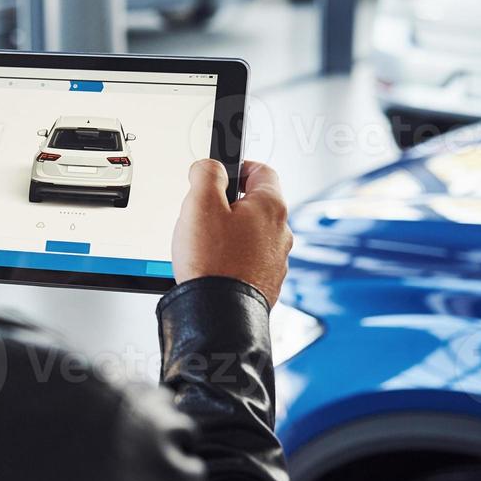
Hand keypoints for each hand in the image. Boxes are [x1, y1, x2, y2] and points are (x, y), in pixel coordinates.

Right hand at [172, 159, 292, 308]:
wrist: (218, 315)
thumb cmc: (213, 263)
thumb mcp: (200, 203)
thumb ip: (206, 173)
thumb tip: (209, 166)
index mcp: (271, 207)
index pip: (261, 169)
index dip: (238, 166)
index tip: (221, 172)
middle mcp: (281, 232)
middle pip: (254, 203)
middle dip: (227, 205)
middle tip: (203, 214)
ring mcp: (276, 260)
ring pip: (250, 234)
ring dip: (229, 234)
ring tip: (204, 246)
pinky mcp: (266, 282)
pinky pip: (248, 260)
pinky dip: (232, 259)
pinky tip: (212, 266)